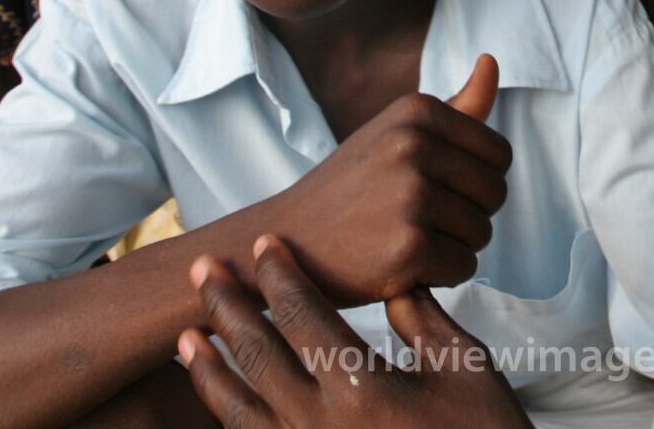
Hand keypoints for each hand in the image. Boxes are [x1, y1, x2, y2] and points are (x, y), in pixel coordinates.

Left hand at [181, 236, 533, 428]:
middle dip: (227, 308)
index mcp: (362, 387)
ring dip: (208, 370)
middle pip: (258, 354)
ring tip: (186, 339)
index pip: (305, 314)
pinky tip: (218, 402)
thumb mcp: (466, 367)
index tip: (266, 244)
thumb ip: (423, 319)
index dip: (281, 274)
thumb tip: (394, 281)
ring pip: (239, 410)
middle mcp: (323, 425)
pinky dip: (228, 419)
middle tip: (203, 271)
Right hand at [271, 56, 508, 306]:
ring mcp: (410, 197)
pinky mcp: (408, 248)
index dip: (476, 180)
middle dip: (469, 215)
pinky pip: (464, 266)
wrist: (286, 239)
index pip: (500, 154)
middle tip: (418, 220)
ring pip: (482, 232)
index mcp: (417, 111)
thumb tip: (491, 60)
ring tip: (405, 238)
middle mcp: (414, 146)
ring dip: (453, 247)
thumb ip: (457, 106)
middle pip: (496, 193)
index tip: (435, 188)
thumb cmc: (352, 187)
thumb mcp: (396, 131)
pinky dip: (439, 276)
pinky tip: (401, 265)